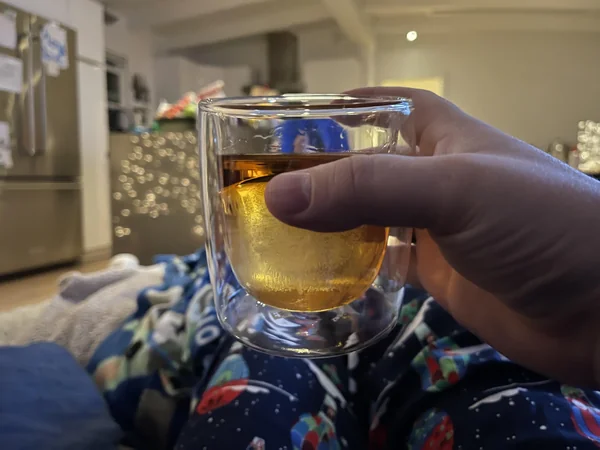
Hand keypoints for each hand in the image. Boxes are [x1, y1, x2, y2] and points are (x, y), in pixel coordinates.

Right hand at [264, 87, 599, 386]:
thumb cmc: (536, 225)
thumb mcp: (453, 189)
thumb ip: (368, 188)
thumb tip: (278, 196)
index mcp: (444, 137)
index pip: (388, 106)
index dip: (345, 108)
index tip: (294, 121)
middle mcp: (436, 178)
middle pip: (369, 165)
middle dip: (324, 172)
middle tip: (266, 184)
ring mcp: (436, 229)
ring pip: (372, 218)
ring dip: (333, 222)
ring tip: (277, 229)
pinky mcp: (438, 274)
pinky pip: (384, 264)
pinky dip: (354, 267)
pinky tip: (317, 272)